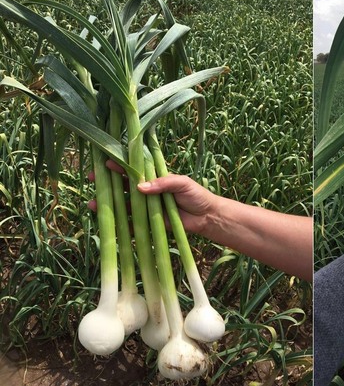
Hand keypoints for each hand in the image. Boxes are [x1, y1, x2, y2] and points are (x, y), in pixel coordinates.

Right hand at [87, 161, 213, 235]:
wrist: (206, 216)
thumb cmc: (195, 195)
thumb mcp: (182, 183)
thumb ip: (164, 182)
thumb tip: (140, 187)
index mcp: (154, 177)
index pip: (132, 169)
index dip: (118, 165)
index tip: (105, 163)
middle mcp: (147, 191)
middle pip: (122, 185)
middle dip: (106, 182)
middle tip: (92, 180)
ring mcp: (146, 207)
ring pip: (123, 204)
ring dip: (108, 203)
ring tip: (92, 204)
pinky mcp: (149, 222)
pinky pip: (132, 224)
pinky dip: (121, 226)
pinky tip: (108, 226)